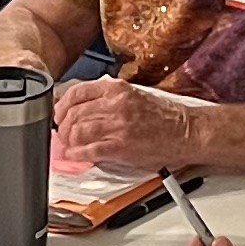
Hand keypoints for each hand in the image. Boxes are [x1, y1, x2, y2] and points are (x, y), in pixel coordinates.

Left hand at [52, 76, 201, 170]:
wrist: (186, 132)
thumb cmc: (165, 116)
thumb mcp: (135, 95)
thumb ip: (110, 98)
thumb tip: (85, 107)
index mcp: (117, 89)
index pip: (77, 92)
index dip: (62, 105)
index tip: (59, 114)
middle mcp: (115, 104)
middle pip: (74, 113)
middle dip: (63, 126)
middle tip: (62, 134)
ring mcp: (117, 125)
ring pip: (77, 131)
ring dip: (68, 141)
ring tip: (69, 146)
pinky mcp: (120, 146)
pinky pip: (88, 150)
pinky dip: (76, 154)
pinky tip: (74, 156)